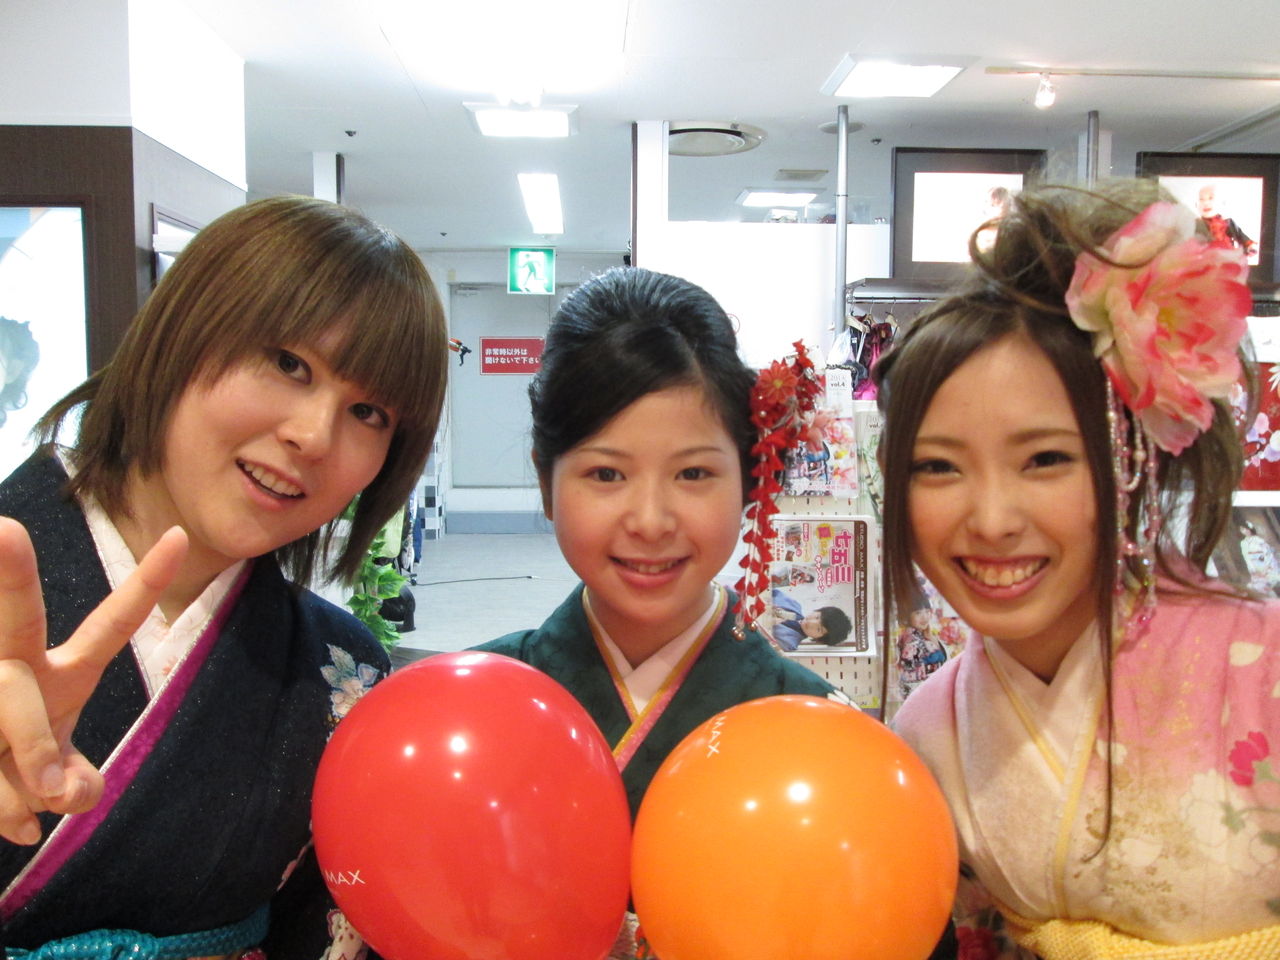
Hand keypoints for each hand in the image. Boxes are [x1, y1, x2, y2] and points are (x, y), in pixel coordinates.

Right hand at [0, 518, 186, 844]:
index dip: (146, 582)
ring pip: (15, 725)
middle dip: (9, 574)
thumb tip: (70, 793)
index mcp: (62, 669)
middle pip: (18, 620)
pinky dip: (5, 812)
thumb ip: (72, 783)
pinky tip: (11, 824)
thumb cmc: (13, 768)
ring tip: (26, 812)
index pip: (111, 624)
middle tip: (3, 530)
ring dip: (25, 782)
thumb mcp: (54, 776)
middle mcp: (11, 664)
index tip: (181, 535)